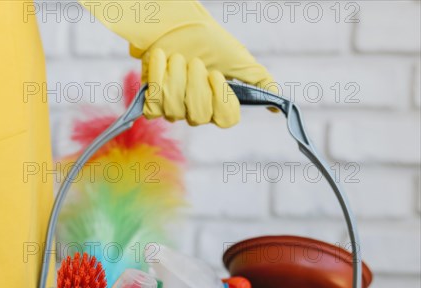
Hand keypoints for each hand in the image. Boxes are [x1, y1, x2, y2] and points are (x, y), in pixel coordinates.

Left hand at [134, 20, 276, 126]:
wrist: (176, 23)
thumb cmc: (209, 41)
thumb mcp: (240, 60)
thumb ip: (260, 82)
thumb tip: (278, 107)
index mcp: (218, 104)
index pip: (225, 120)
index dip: (220, 99)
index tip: (216, 75)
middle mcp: (196, 111)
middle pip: (198, 116)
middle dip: (195, 85)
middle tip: (195, 62)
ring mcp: (174, 107)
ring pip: (174, 110)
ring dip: (175, 78)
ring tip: (178, 58)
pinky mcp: (153, 100)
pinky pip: (153, 107)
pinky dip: (157, 79)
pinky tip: (162, 60)